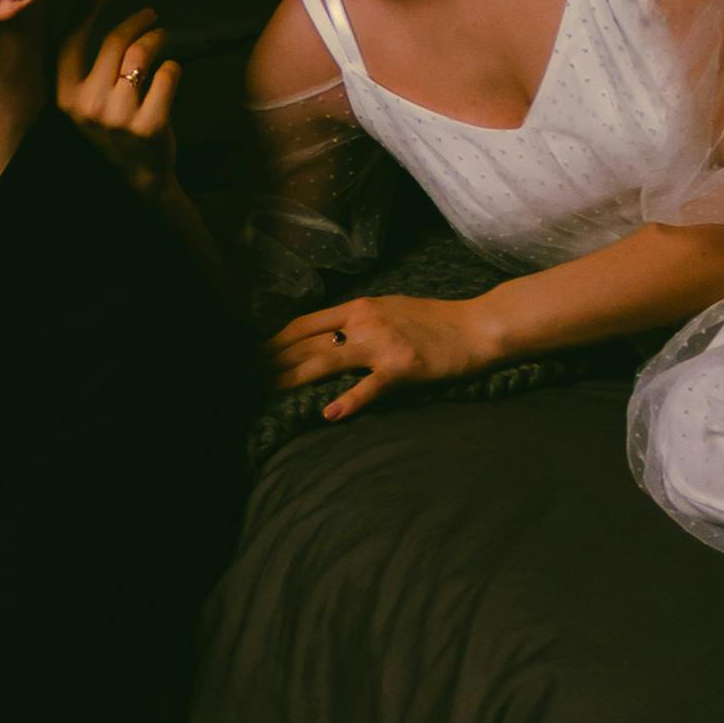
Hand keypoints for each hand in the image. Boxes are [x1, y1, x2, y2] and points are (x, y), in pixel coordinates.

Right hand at [56, 0, 183, 190]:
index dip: (84, 9)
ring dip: (157, 39)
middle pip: (115, 43)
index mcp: (65, 97)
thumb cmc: (113, 132)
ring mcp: (118, 117)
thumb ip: (88, 69)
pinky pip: (168, 74)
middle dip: (137, 22)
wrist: (137, 179)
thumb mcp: (86, 104)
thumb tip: (98, 13)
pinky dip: (173, 67)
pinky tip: (172, 70)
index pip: (69, 41)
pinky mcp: (149, 126)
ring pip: (142, 55)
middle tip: (151, 16)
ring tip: (163, 37)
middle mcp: (87, 106)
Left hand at [264, 291, 484, 422]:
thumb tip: (327, 334)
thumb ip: (357, 320)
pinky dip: (348, 401)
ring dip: (293, 377)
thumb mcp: (389, 309)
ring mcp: (382, 345)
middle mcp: (364, 322)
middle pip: (307, 342)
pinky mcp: (402, 368)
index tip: (254, 354)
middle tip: (247, 377)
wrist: (476, 327)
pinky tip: (328, 414)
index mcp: (359, 308)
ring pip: (327, 361)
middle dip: (273, 360)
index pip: (305, 323)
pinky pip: (369, 387)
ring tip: (268, 391)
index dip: (275, 340)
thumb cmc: (435, 321)